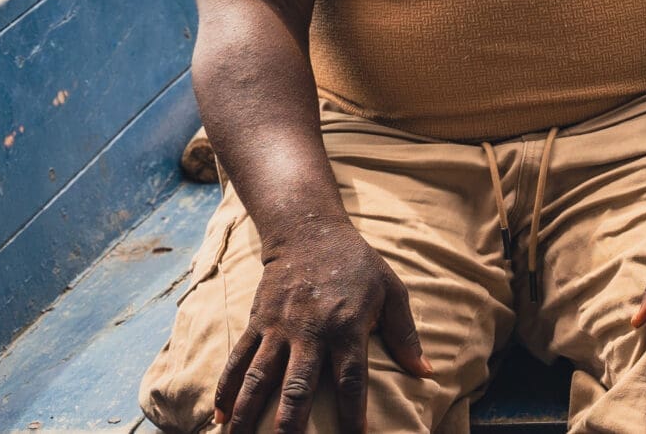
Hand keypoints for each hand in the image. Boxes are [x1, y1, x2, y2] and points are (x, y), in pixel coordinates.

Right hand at [214, 216, 428, 433]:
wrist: (308, 231)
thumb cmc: (356, 264)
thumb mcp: (390, 290)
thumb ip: (405, 334)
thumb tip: (426, 371)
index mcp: (348, 325)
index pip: (351, 377)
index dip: (353, 411)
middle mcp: (310, 330)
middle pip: (299, 384)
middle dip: (292, 421)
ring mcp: (279, 328)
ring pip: (260, 377)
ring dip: (249, 412)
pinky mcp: (257, 322)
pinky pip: (239, 359)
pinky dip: (227, 389)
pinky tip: (220, 417)